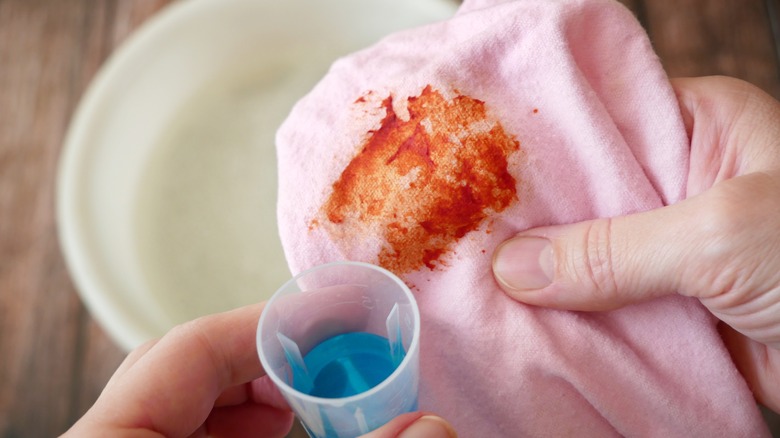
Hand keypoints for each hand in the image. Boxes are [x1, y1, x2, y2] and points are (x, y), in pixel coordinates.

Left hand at [63, 303, 454, 437]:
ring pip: (190, 406)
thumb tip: (433, 427)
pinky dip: (245, 428)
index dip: (271, 324)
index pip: (185, 349)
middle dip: (273, 360)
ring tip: (317, 401)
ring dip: (264, 397)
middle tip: (336, 364)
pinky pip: (192, 434)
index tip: (338, 313)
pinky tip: (284, 433)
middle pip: (187, 370)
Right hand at [492, 76, 779, 411]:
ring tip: (475, 278)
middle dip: (532, 219)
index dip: (537, 144)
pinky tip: (524, 322)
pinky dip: (574, 320)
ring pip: (590, 256)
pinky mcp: (673, 304)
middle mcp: (682, 181)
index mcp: (701, 127)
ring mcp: (674, 246)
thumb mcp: (722, 236)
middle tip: (462, 233)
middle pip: (585, 193)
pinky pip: (608, 307)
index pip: (598, 118)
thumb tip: (516, 267)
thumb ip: (614, 250)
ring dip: (546, 276)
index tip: (473, 167)